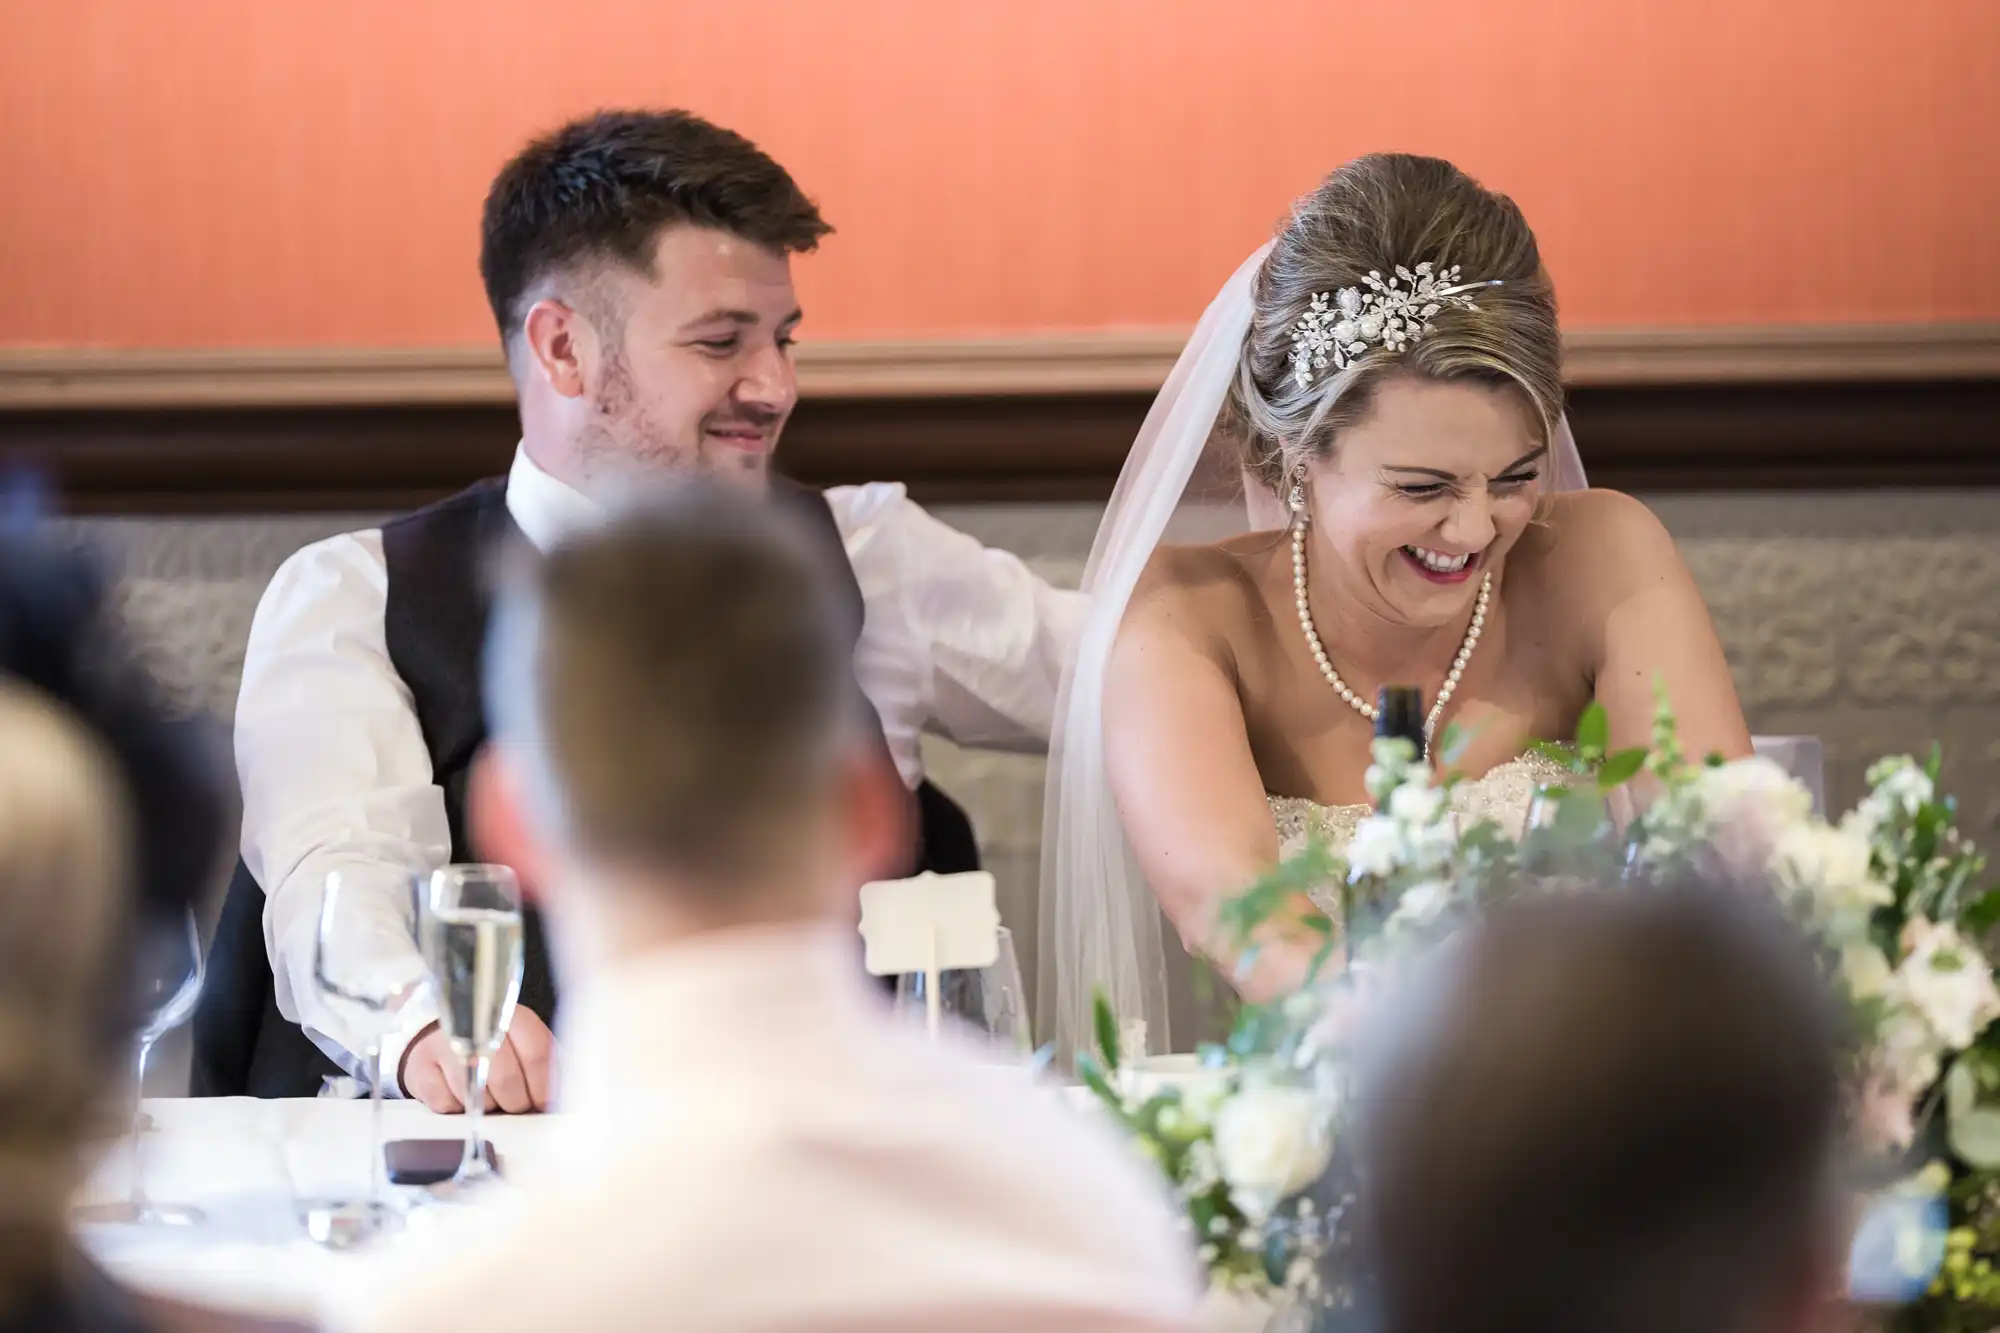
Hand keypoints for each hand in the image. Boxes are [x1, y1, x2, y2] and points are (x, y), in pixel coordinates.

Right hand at [399, 1008, 555, 1113]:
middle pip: (507, 1079)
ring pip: (477, 1096)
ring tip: (488, 1093)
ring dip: (488, 1105)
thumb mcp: (521, 1042)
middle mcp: (476, 1026)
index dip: (544, 1085)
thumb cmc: (488, 1044)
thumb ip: (547, 1062)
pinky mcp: (421, 1069)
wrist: (435, 1036)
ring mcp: (445, 1046)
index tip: (545, 1103)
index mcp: (510, 1015)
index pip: (536, 1052)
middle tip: (516, 1103)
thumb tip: (567, 1092)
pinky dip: (459, 1109)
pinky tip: (461, 1093)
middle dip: (516, 1101)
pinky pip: (449, 1106)